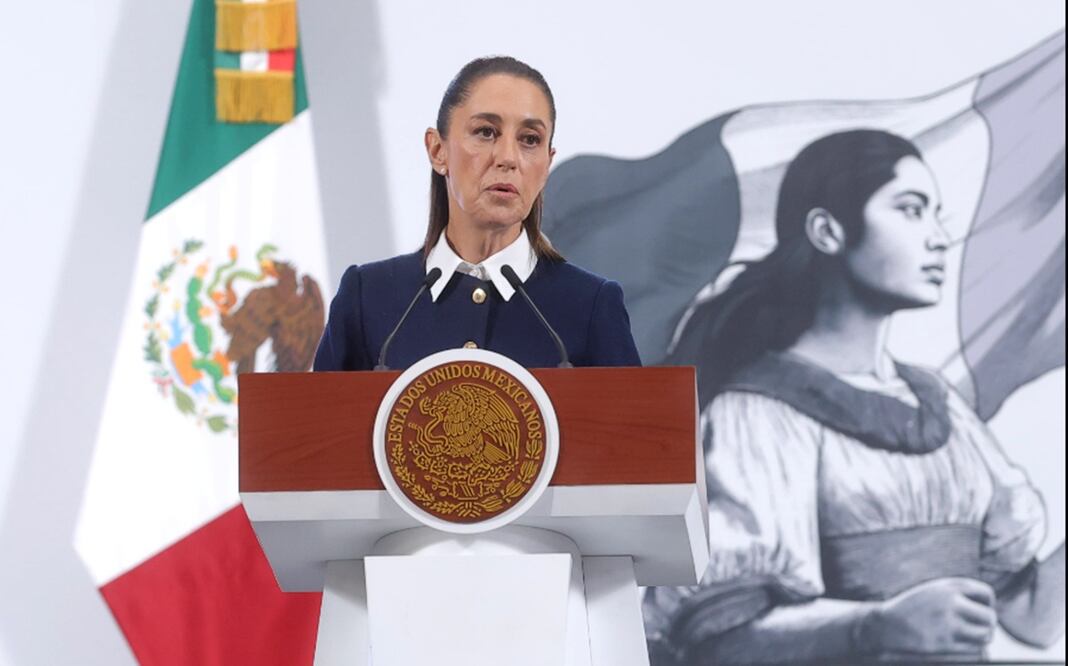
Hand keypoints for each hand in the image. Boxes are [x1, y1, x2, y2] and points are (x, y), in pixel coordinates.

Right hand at [858, 578, 996, 654]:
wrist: (885, 626)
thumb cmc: (912, 609)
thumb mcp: (933, 592)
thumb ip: (958, 595)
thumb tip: (989, 609)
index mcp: (949, 586)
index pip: (986, 594)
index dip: (987, 605)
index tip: (978, 612)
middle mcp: (950, 602)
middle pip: (990, 618)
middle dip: (986, 625)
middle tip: (976, 630)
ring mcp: (947, 624)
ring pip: (985, 636)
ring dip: (981, 640)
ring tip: (969, 640)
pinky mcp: (944, 644)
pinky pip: (973, 651)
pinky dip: (972, 652)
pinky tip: (960, 648)